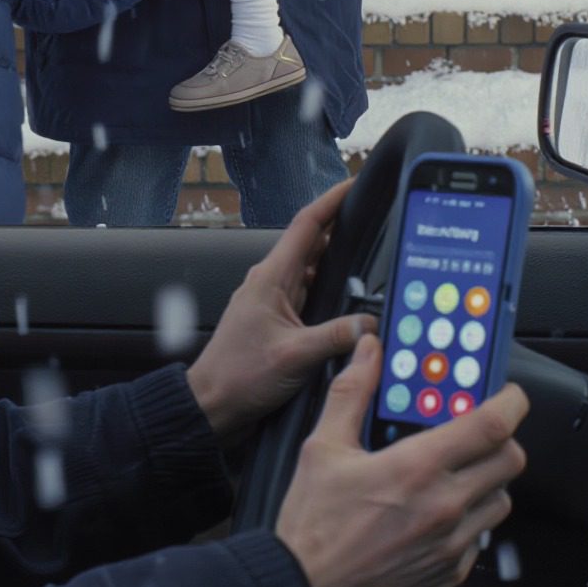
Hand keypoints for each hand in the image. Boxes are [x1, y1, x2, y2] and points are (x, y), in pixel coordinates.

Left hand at [185, 180, 369, 443]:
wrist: (212, 403)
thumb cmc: (239, 375)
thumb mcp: (295, 356)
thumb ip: (336, 336)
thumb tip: (372, 323)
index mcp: (272, 276)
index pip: (307, 225)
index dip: (332, 200)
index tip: (355, 183)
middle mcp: (272, 281)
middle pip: (314, 243)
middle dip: (343, 227)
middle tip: (375, 219)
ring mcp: (274, 299)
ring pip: (313, 269)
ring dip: (338, 261)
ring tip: (370, 254)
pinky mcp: (278, 319)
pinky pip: (309, 294)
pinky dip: (331, 290)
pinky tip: (349, 300)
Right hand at [276, 336, 527, 586]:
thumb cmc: (312, 526)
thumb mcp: (323, 447)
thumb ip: (352, 392)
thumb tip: (368, 351)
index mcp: (416, 468)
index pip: (490, 426)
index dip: (510, 402)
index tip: (507, 393)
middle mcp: (444, 507)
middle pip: (510, 461)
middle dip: (501, 437)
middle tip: (477, 428)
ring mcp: (452, 544)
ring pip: (501, 498)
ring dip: (488, 478)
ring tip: (455, 469)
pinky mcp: (451, 572)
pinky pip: (482, 535)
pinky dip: (471, 517)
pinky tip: (438, 510)